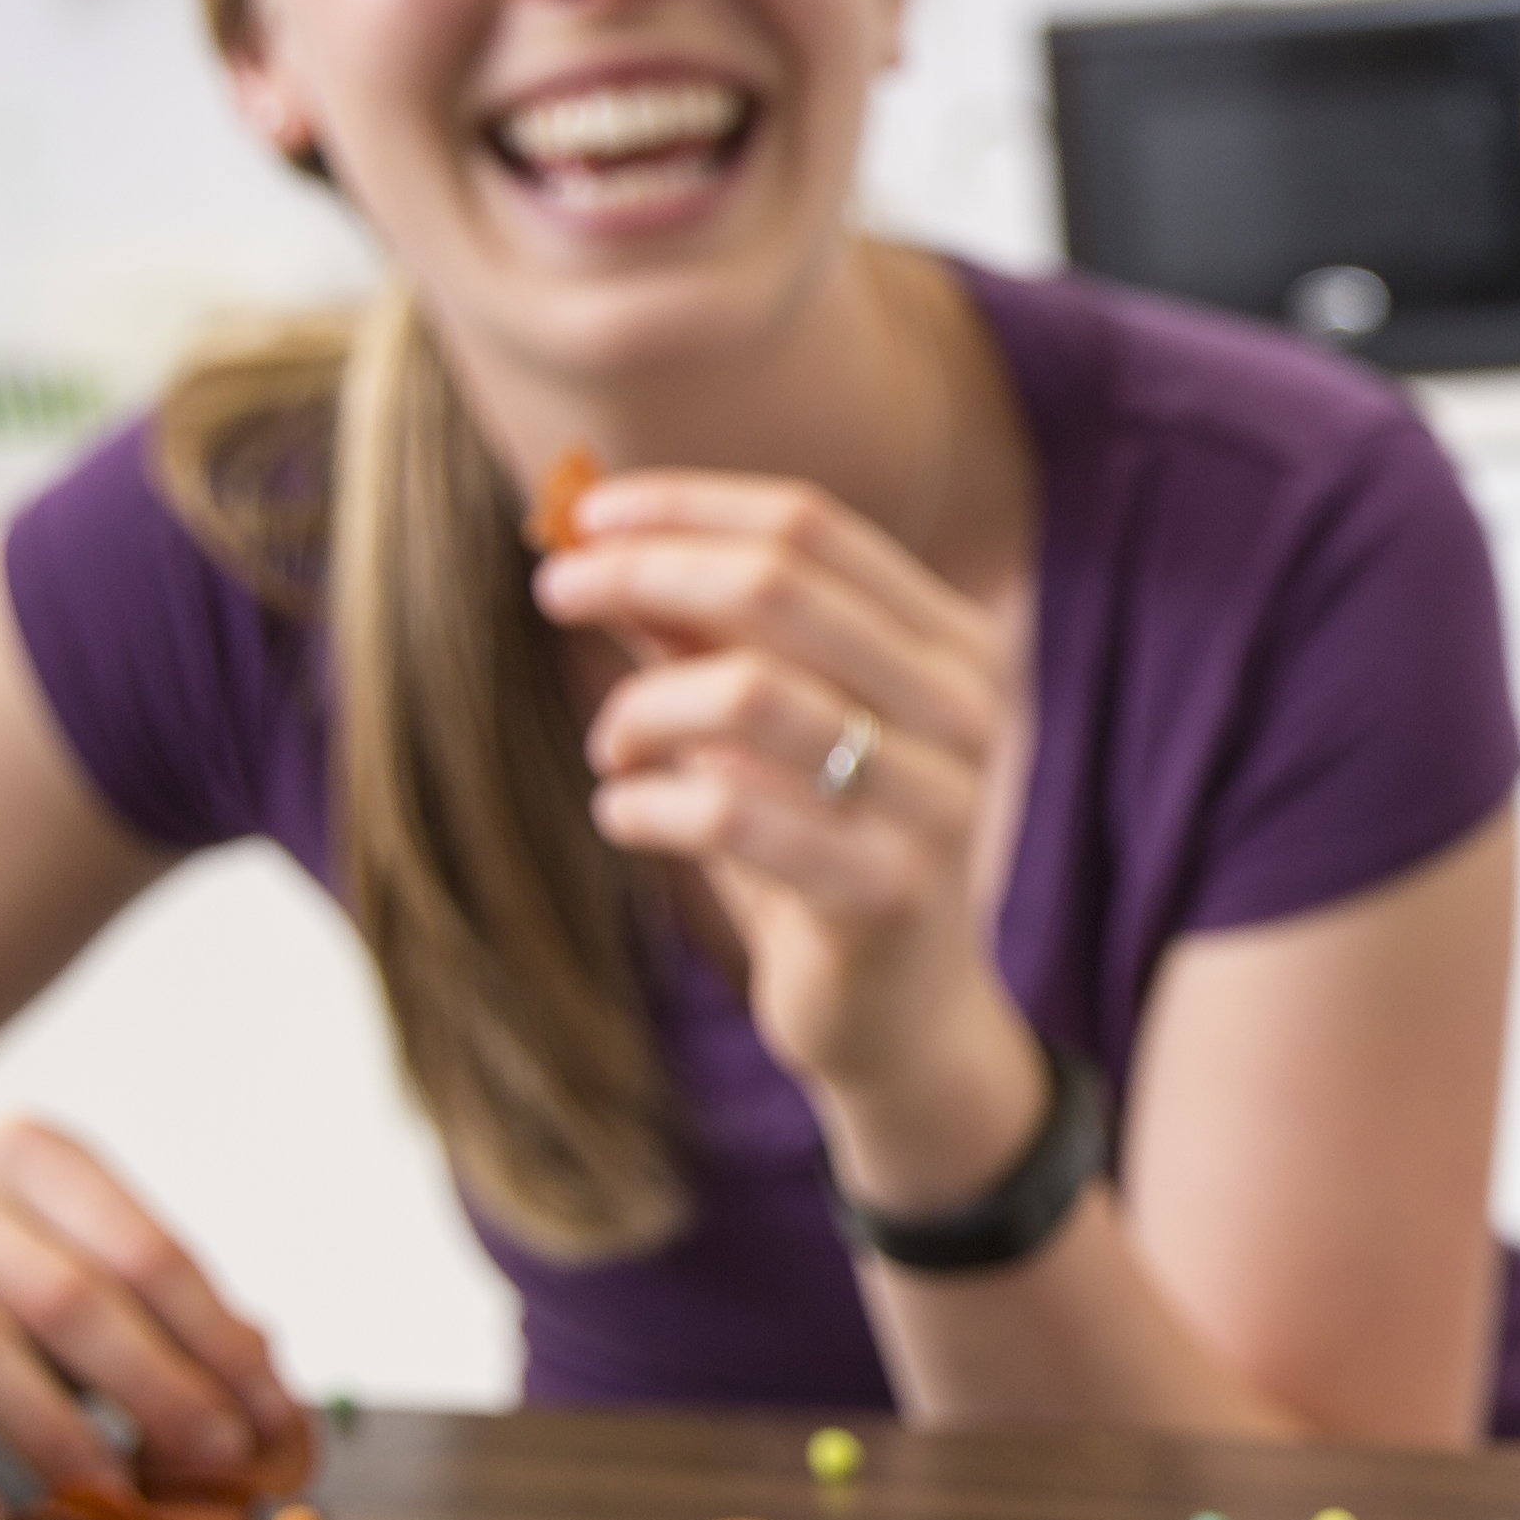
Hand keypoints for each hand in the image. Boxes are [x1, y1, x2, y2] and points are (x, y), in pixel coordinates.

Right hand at [0, 1116, 315, 1519]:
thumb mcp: (75, 1270)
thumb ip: (171, 1320)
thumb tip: (274, 1396)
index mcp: (34, 1160)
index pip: (147, 1252)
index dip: (218, 1340)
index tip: (273, 1417)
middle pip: (71, 1296)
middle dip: (157, 1386)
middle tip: (219, 1463)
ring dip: (55, 1431)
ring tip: (119, 1500)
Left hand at [535, 470, 1044, 1206]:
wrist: (903, 1014)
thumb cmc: (823, 843)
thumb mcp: (766, 726)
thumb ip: (706, 634)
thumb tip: (598, 536)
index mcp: (948, 644)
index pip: (812, 527)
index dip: (688, 506)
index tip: (586, 513)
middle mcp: (962, 708)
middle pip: (779, 588)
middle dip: (645, 573)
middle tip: (557, 589)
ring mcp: (935, 801)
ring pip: (747, 696)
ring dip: (641, 708)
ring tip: (612, 746)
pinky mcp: (885, 893)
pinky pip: (731, 814)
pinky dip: (645, 802)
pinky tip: (623, 812)